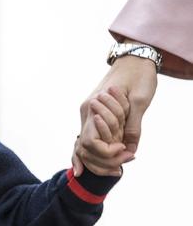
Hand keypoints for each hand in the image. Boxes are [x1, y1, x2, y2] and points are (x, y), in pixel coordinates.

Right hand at [73, 51, 157, 174]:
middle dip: (102, 160)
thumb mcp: (140, 102)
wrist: (134, 59)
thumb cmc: (138, 76)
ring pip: (86, 141)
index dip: (107, 153)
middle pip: (85, 145)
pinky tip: (94, 162)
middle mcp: (86, 110)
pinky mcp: (93, 112)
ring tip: (117, 167)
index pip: (91, 141)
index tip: (126, 154)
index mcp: (94, 106)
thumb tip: (130, 149)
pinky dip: (94, 149)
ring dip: (99, 156)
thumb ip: (133, 126)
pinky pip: (90, 134)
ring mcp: (88, 111)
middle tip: (123, 166)